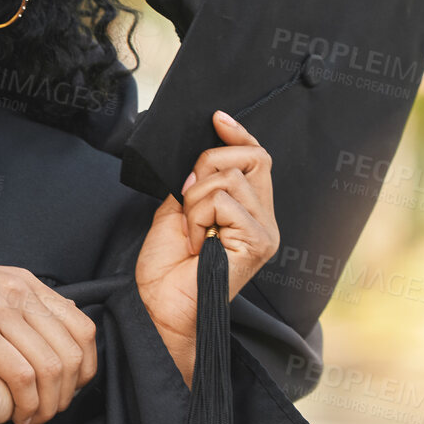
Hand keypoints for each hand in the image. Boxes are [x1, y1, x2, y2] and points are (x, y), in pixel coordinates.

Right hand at [0, 256, 95, 423]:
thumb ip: (15, 308)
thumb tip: (46, 335)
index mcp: (24, 281)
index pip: (82, 329)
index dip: (83, 369)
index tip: (66, 392)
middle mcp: (19, 291)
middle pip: (72, 353)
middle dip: (66, 394)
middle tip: (47, 415)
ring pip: (52, 368)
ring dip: (47, 405)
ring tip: (29, 420)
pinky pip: (21, 376)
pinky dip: (25, 404)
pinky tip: (12, 416)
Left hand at [134, 110, 278, 382]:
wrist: (159, 305)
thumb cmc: (166, 267)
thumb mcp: (177, 210)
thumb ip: (194, 182)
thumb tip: (199, 155)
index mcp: (247, 211)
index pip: (257, 157)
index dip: (238, 134)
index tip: (217, 117)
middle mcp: (263, 219)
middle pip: (250, 157)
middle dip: (208, 164)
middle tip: (188, 198)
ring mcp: (264, 231)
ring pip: (228, 178)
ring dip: (195, 199)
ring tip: (190, 231)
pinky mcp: (258, 242)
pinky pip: (223, 200)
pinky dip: (197, 215)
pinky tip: (195, 241)